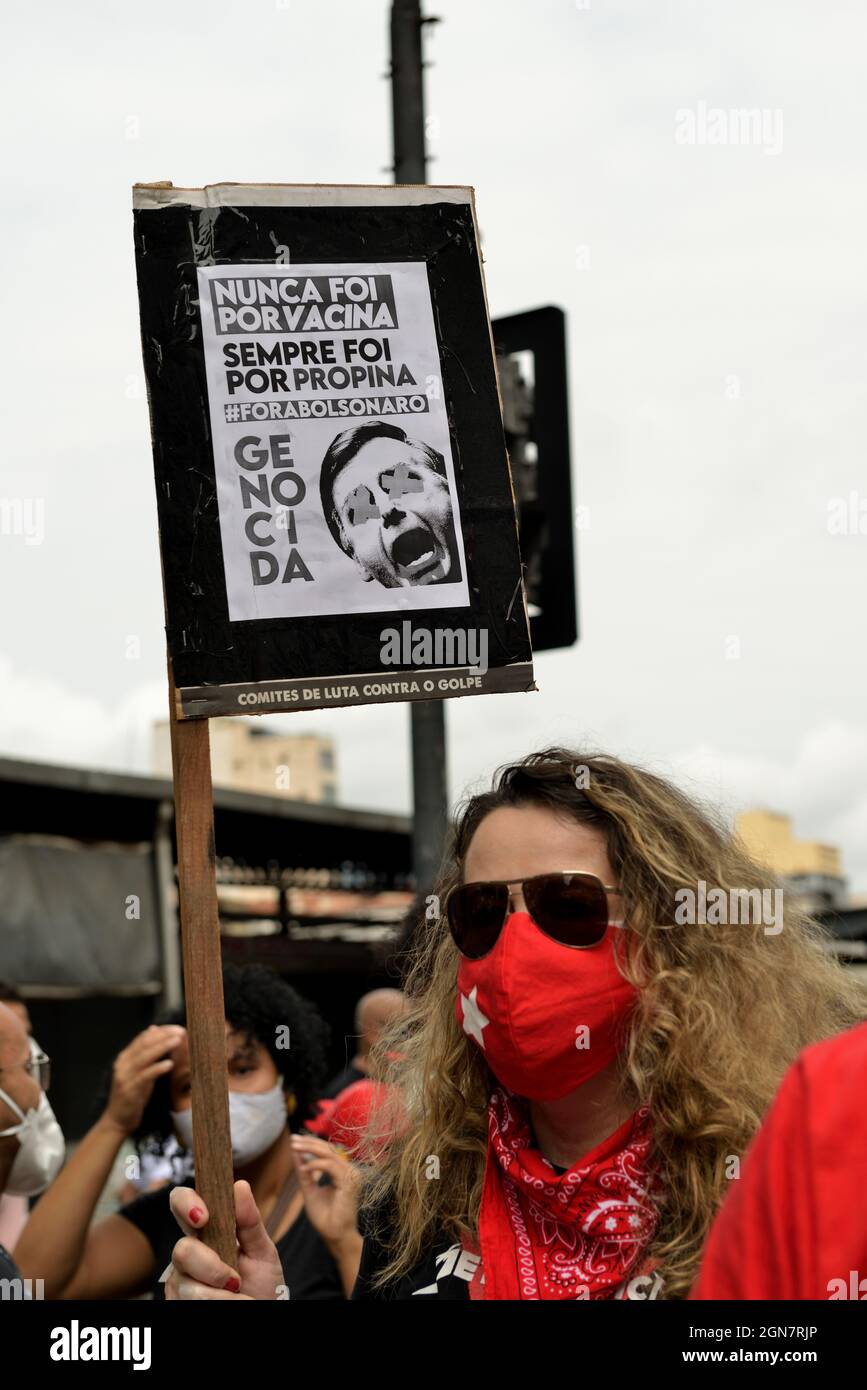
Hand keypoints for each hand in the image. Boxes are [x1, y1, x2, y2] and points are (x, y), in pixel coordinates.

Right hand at [103, 1025, 184, 1136]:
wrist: (117, 1120)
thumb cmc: (132, 1094)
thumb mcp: (139, 1071)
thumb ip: (145, 1051)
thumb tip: (153, 1029)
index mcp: (125, 1057)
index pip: (143, 1038)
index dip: (161, 1031)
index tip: (178, 1027)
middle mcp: (123, 1064)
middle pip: (144, 1044)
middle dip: (164, 1036)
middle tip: (181, 1030)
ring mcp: (125, 1076)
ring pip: (144, 1057)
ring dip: (162, 1047)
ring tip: (178, 1040)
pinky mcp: (129, 1090)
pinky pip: (145, 1076)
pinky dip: (157, 1068)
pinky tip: (169, 1064)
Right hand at [166, 1181, 283, 1300]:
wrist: (264, 1314)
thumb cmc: (262, 1285)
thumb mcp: (262, 1252)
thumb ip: (250, 1222)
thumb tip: (239, 1186)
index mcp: (206, 1232)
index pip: (181, 1203)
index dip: (185, 1203)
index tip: (203, 1217)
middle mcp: (187, 1254)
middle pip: (182, 1250)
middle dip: (212, 1268)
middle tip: (235, 1281)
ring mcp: (179, 1281)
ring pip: (186, 1285)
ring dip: (220, 1296)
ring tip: (237, 1296)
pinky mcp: (176, 1304)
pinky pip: (188, 1303)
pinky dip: (217, 1304)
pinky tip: (228, 1303)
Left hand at [289, 1133, 360, 1247]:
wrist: (335, 1236)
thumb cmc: (325, 1217)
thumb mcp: (310, 1190)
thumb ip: (304, 1173)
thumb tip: (296, 1153)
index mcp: (343, 1172)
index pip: (328, 1151)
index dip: (311, 1143)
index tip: (294, 1140)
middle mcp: (350, 1171)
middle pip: (329, 1149)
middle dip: (309, 1143)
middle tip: (293, 1140)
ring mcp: (352, 1175)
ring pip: (330, 1154)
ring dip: (310, 1149)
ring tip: (295, 1148)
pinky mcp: (350, 1182)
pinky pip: (331, 1166)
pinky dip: (316, 1165)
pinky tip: (304, 1168)